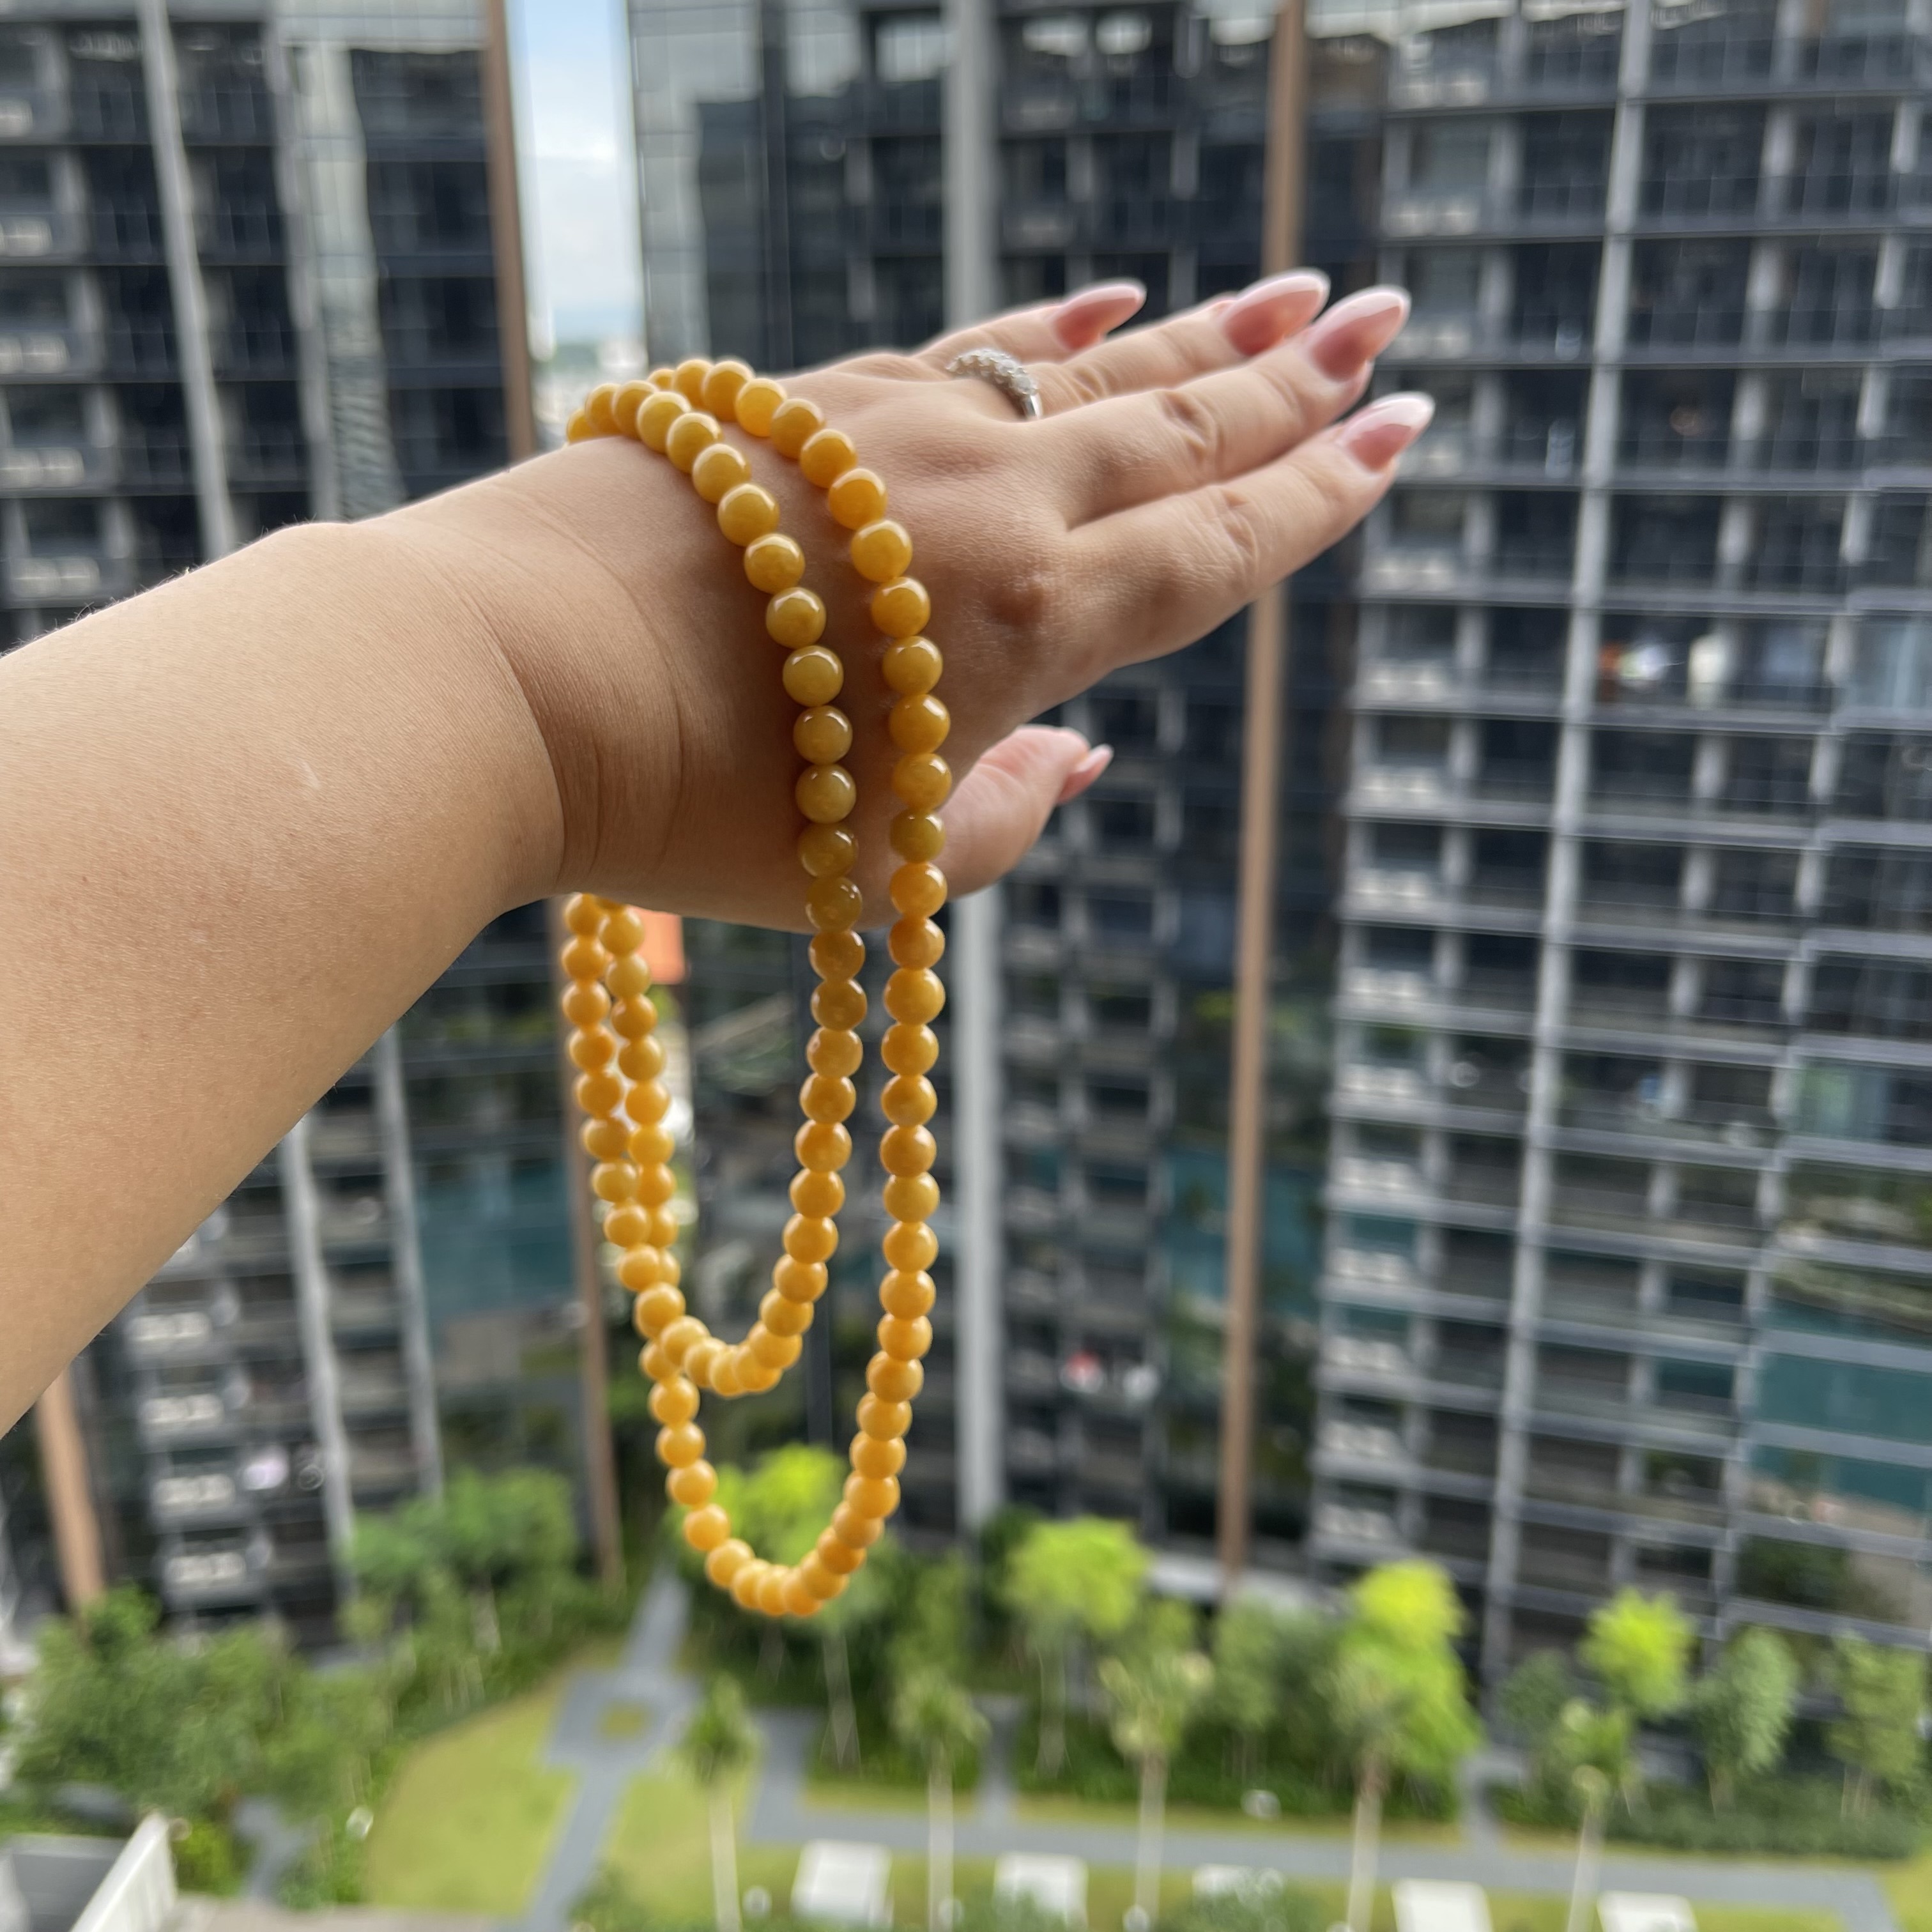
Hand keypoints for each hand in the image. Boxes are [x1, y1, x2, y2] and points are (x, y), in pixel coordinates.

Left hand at [396, 275, 1428, 926]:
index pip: (1218, 546)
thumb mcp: (872, 869)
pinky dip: (1046, 329)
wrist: (503, 676)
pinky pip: (967, 350)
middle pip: (1176, 436)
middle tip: (1386, 318)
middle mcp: (987, 508)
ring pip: (1086, 375)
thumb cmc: (690, 808)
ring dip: (1199, 339)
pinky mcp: (809, 404)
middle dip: (1293, 383)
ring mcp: (898, 437)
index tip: (1404, 425)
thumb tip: (1081, 760)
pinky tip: (1102, 304)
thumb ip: (1001, 820)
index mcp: (1027, 628)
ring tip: (1292, 291)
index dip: (1323, 491)